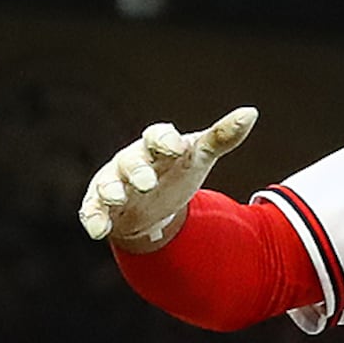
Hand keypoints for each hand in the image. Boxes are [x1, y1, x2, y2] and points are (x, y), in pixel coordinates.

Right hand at [79, 107, 257, 250]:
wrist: (153, 203)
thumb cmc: (176, 171)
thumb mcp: (199, 155)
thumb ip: (222, 136)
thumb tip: (250, 112)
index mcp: (157, 145)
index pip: (158, 135)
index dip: (164, 140)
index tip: (175, 147)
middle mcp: (132, 160)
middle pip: (131, 160)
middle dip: (137, 170)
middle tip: (147, 182)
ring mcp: (114, 182)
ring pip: (108, 183)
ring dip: (111, 189)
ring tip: (117, 197)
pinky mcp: (102, 206)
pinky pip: (93, 210)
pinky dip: (94, 218)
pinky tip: (97, 230)